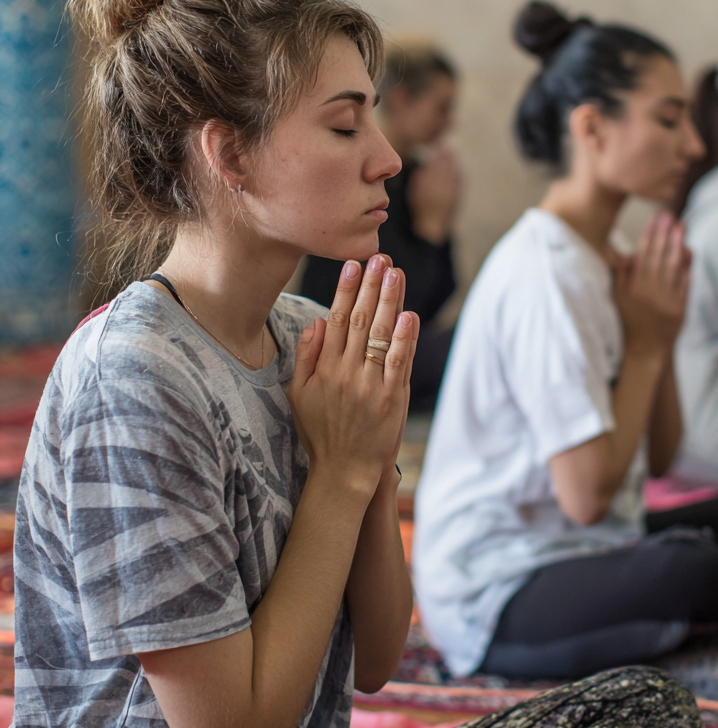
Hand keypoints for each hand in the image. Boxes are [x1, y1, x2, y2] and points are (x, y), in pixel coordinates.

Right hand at [287, 254, 420, 498]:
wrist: (344, 470)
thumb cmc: (321, 431)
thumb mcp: (299, 394)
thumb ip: (306, 356)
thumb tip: (316, 322)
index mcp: (324, 368)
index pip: (336, 318)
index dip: (347, 289)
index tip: (354, 264)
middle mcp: (346, 372)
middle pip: (360, 320)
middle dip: (371, 286)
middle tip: (380, 257)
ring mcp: (369, 384)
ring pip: (380, 335)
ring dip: (390, 301)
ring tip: (396, 273)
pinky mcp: (391, 397)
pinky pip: (398, 362)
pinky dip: (405, 339)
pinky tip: (410, 315)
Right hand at [408, 146, 461, 244]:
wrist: (433, 225)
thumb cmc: (420, 208)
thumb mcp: (414, 191)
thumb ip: (420, 177)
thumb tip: (425, 167)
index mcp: (431, 182)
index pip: (438, 163)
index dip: (439, 153)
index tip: (439, 147)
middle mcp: (444, 185)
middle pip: (448, 166)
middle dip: (447, 156)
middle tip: (446, 149)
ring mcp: (453, 190)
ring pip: (455, 172)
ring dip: (453, 163)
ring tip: (451, 156)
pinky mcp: (458, 196)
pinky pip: (459, 180)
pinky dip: (458, 173)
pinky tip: (457, 170)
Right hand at [615, 213, 690, 358]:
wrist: (645, 350)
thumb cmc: (630, 322)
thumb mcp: (618, 299)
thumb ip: (622, 276)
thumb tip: (629, 254)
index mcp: (634, 288)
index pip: (644, 255)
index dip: (650, 235)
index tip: (655, 219)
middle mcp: (650, 293)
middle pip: (660, 257)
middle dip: (666, 234)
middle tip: (671, 216)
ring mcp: (667, 301)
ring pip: (674, 267)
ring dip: (679, 245)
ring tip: (681, 227)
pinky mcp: (680, 309)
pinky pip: (685, 284)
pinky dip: (687, 268)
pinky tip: (689, 252)